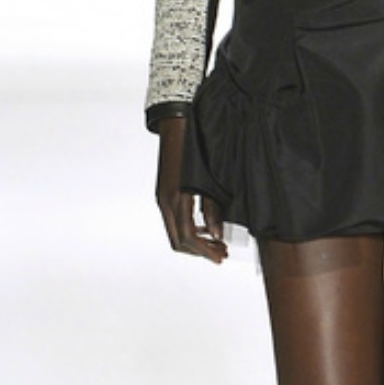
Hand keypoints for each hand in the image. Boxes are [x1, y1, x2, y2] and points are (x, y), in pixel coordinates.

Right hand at [154, 116, 225, 262]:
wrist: (176, 127)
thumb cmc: (194, 150)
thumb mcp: (208, 181)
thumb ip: (212, 208)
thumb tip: (217, 234)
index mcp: (177, 199)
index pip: (188, 238)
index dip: (205, 251)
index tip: (220, 257)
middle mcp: (165, 202)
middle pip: (178, 241)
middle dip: (200, 251)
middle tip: (221, 253)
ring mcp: (162, 198)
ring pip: (175, 232)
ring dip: (194, 242)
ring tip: (216, 242)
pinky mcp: (164, 194)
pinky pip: (174, 220)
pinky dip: (188, 229)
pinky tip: (204, 226)